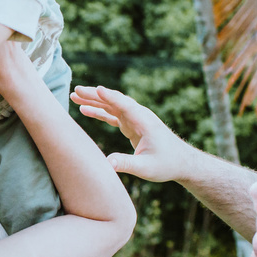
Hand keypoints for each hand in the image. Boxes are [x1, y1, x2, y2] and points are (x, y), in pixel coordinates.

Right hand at [69, 85, 194, 182]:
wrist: (181, 163)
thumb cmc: (167, 165)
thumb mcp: (146, 168)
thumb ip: (126, 164)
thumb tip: (107, 164)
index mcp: (144, 122)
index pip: (125, 105)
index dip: (110, 97)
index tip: (96, 89)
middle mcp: (139, 116)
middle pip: (114, 101)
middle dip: (95, 95)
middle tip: (76, 90)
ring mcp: (135, 120)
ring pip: (112, 106)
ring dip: (94, 100)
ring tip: (75, 96)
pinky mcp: (132, 126)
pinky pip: (112, 115)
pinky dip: (99, 112)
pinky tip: (85, 110)